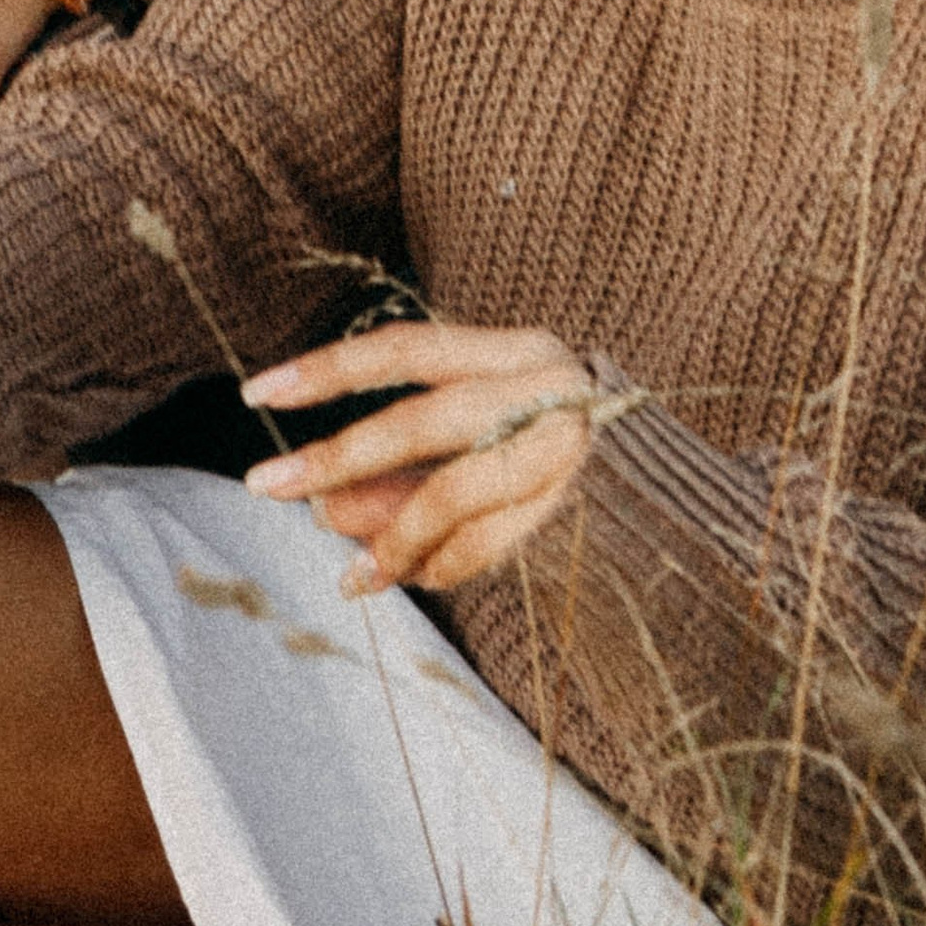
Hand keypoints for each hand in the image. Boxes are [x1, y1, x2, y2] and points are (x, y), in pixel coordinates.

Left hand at [240, 320, 600, 592]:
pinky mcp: (580, 510)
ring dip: (390, 537)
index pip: (404, 348)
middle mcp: (544, 389)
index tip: (258, 390)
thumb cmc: (542, 439)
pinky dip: (439, 564)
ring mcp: (568, 451)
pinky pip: (492, 544)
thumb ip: (398, 461)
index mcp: (509, 348)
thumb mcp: (473, 423)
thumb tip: (323, 506)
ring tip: (346, 573)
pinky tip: (403, 577)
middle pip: (425, 422)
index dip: (328, 367)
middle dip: (339, 458)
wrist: (667, 484)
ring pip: (458, 492)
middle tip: (267, 485)